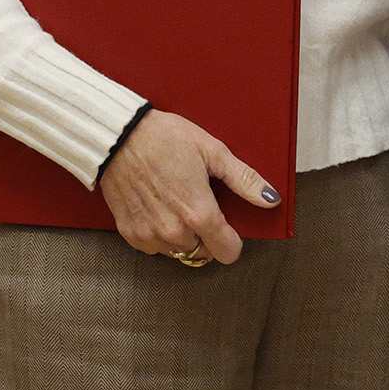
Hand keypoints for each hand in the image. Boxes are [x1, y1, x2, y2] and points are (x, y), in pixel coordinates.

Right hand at [97, 110, 276, 265]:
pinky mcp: (130, 234)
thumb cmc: (165, 138)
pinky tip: (158, 208)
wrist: (117, 136)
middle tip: (198, 205)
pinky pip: (155, 248)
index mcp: (199, 213)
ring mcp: (150, 235)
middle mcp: (175, 231)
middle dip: (206, 235)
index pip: (228, 252)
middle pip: (204, 253)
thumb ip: (243, 180)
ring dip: (183, 237)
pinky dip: (159, 235)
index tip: (227, 226)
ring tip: (176, 204)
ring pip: (179, 252)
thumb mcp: (212, 152)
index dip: (233, 240)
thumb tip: (270, 199)